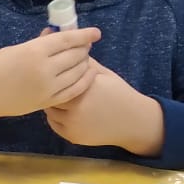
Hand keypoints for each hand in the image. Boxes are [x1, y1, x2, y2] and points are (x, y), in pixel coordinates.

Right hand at [0, 28, 100, 124]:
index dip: (84, 35)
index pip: (68, 40)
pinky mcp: (47, 102)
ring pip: (78, 72)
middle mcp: (45, 69)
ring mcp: (48, 88)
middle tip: (86, 45)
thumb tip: (56, 34)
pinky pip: (74, 90)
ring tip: (84, 59)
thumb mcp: (15, 49)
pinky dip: (83, 80)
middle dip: (84, 49)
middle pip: (76, 56)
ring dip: (85, 63)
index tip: (95, 33)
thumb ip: (39, 44)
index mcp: (34, 52)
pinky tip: (86, 74)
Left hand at [46, 61, 164, 155]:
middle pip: (51, 94)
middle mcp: (77, 106)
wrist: (134, 121)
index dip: (54, 73)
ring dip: (52, 103)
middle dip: (51, 88)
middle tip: (50, 84)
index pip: (58, 76)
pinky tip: (63, 110)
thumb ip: (85, 63)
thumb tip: (66, 47)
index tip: (52, 70)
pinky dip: (55, 117)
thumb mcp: (104, 74)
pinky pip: (54, 124)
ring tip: (58, 97)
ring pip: (50, 110)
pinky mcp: (72, 135)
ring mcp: (73, 123)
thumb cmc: (119, 93)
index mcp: (84, 86)